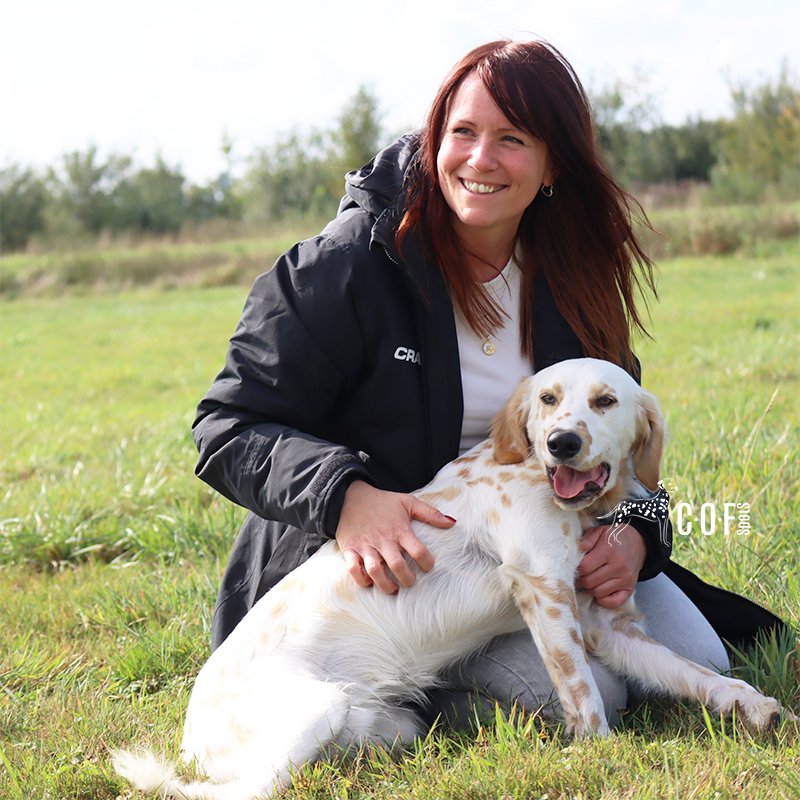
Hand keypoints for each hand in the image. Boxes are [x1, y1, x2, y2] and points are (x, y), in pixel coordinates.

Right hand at [335, 480, 455, 593]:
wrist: (349, 496)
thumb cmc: (382, 502)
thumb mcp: (407, 502)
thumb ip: (430, 513)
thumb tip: (452, 523)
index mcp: (399, 529)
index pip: (418, 550)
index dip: (427, 562)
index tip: (428, 566)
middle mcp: (383, 539)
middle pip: (397, 565)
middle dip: (407, 579)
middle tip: (411, 581)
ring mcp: (365, 545)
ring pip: (375, 571)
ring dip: (385, 584)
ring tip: (393, 588)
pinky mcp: (350, 549)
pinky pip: (353, 569)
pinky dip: (361, 579)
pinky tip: (370, 582)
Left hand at [576, 524, 646, 607]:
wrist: (638, 542)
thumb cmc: (615, 537)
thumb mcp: (599, 531)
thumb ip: (586, 540)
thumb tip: (576, 552)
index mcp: (609, 551)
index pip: (585, 567)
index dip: (576, 568)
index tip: (575, 566)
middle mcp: (619, 566)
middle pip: (589, 582)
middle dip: (581, 579)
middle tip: (581, 574)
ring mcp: (626, 579)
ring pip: (598, 593)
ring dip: (590, 588)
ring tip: (591, 579)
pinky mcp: (630, 589)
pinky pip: (614, 603)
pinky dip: (604, 600)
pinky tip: (600, 590)